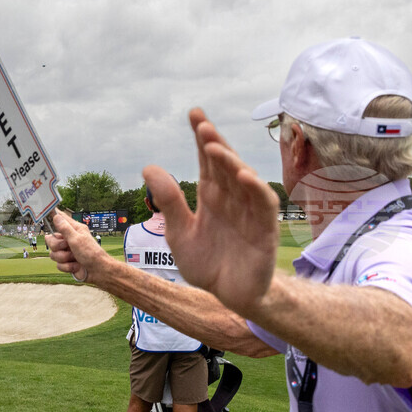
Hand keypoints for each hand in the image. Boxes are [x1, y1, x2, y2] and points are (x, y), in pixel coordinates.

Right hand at [46, 210, 110, 281]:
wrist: (98, 272)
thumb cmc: (91, 254)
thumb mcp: (76, 239)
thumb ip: (64, 228)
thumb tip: (56, 216)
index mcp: (74, 230)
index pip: (61, 219)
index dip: (53, 216)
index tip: (44, 212)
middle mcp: (69, 240)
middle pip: (51, 240)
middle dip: (57, 246)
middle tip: (67, 247)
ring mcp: (68, 252)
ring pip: (53, 254)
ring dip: (64, 258)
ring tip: (74, 258)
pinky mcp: (67, 263)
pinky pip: (58, 264)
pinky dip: (67, 267)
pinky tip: (76, 266)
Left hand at [143, 109, 279, 315]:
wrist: (229, 297)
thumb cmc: (207, 264)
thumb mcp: (179, 232)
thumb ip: (168, 201)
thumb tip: (148, 167)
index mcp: (211, 197)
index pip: (207, 160)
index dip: (202, 137)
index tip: (193, 113)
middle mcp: (231, 199)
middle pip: (225, 164)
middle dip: (214, 142)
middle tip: (201, 123)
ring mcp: (249, 212)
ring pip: (243, 179)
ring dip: (230, 161)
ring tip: (214, 145)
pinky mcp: (264, 230)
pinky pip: (263, 204)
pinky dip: (255, 188)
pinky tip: (243, 175)